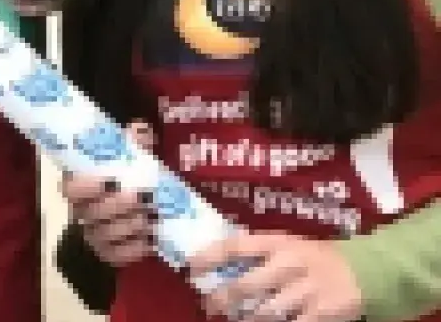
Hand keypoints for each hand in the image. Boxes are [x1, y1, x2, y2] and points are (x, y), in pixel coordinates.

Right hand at [61, 121, 158, 266]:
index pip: (70, 189)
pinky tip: (150, 240)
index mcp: (78, 186)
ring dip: (130, 227)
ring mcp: (93, 235)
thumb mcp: (128, 155)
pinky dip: (135, 250)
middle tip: (142, 199)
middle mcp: (80, 212)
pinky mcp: (108, 254)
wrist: (128, 207)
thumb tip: (140, 128)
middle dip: (118, 207)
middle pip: (91, 213)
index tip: (109, 180)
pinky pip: (117, 257)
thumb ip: (132, 142)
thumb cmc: (125, 176)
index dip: (86, 186)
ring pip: (105, 235)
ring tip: (150, 219)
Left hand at [189, 233, 363, 321]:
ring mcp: (308, 289)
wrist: (365, 270)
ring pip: (265, 311)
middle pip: (246, 285)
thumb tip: (214, 263)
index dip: (209, 256)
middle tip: (210, 304)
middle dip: (223, 298)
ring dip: (248, 317)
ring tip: (241, 317)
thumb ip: (257, 253)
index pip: (235, 246)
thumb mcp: (288, 245)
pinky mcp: (323, 312)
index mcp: (279, 243)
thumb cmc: (315, 258)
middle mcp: (291, 263)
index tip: (191, 267)